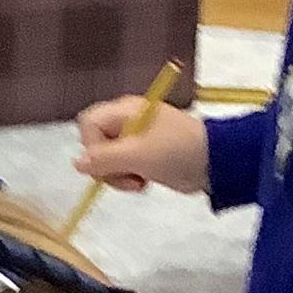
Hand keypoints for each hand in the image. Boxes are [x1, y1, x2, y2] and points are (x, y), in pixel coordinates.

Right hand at [73, 95, 209, 198]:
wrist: (215, 162)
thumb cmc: (178, 152)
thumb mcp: (138, 155)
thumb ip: (104, 159)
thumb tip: (77, 164)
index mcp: (125, 111)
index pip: (88, 124)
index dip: (91, 146)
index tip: (108, 162)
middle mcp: (127, 121)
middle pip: (95, 143)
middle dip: (106, 165)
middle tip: (127, 175)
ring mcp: (135, 139)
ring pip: (107, 159)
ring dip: (118, 176)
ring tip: (138, 181)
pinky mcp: (144, 155)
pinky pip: (122, 167)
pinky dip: (128, 178)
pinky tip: (144, 181)